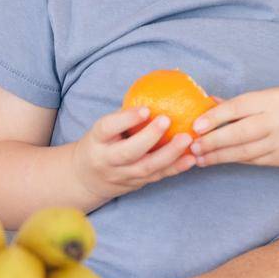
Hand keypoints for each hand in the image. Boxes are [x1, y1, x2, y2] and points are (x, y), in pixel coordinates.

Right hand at [72, 106, 195, 202]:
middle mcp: (108, 160)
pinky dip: (176, 168)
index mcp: (97, 140)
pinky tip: (191, 158)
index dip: (126, 119)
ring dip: (169, 154)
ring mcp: (123, 175)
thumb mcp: (102, 129)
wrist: (87, 178)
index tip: (146, 109)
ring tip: (187, 139)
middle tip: (168, 120)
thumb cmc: (100, 144)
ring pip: (146, 168)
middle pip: (128, 152)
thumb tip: (155, 93)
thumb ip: (124, 116)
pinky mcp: (137, 184)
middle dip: (150, 137)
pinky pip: (157, 177)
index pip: (108, 129)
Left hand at [189, 88, 278, 168]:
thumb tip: (210, 101)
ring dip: (219, 156)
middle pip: (240, 133)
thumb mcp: (274, 96)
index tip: (196, 125)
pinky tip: (220, 160)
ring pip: (245, 151)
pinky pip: (255, 160)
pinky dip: (235, 160)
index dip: (215, 117)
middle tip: (192, 145)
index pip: (239, 108)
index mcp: (275, 100)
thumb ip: (243, 102)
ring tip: (199, 158)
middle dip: (213, 141)